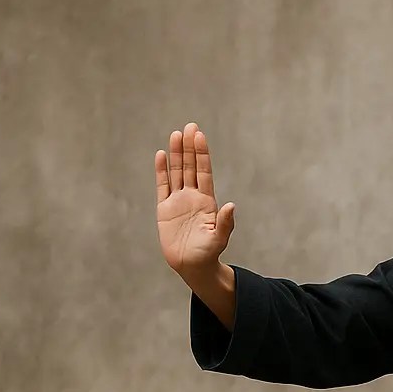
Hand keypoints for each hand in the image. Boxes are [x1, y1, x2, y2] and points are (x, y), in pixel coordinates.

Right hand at [155, 122, 235, 274]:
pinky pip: (162, 186)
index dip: (202, 154)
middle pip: (190, 167)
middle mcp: (192, 197)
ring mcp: (178, 201)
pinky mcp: (164, 209)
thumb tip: (231, 206)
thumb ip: (225, 223)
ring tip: (176, 134)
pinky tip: (161, 155)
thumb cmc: (208, 254)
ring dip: (176, 154)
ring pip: (176, 172)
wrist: (192, 266)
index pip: (204, 172)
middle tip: (190, 126)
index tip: (199, 135)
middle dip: (190, 147)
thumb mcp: (219, 239)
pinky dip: (161, 171)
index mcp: (207, 201)